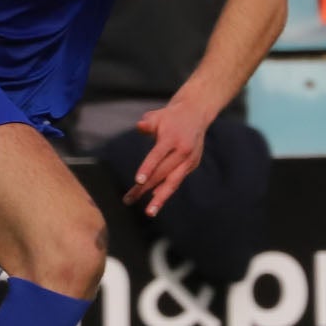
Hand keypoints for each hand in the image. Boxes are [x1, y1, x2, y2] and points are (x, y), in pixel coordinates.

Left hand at [125, 99, 213, 216]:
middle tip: (129, 199)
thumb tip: (140, 126)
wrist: (196, 114)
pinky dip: (166, 190)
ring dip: (160, 198)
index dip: (148, 168)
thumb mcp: (158, 115)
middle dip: (146, 188)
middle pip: (163, 173)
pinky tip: (156, 200)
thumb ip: (148, 122)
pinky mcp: (191, 165)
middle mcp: (183, 151)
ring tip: (149, 212)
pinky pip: (176, 180)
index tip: (138, 181)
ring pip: (173, 182)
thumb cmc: (171, 116)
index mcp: (172, 138)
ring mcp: (189, 160)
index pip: (158, 155)